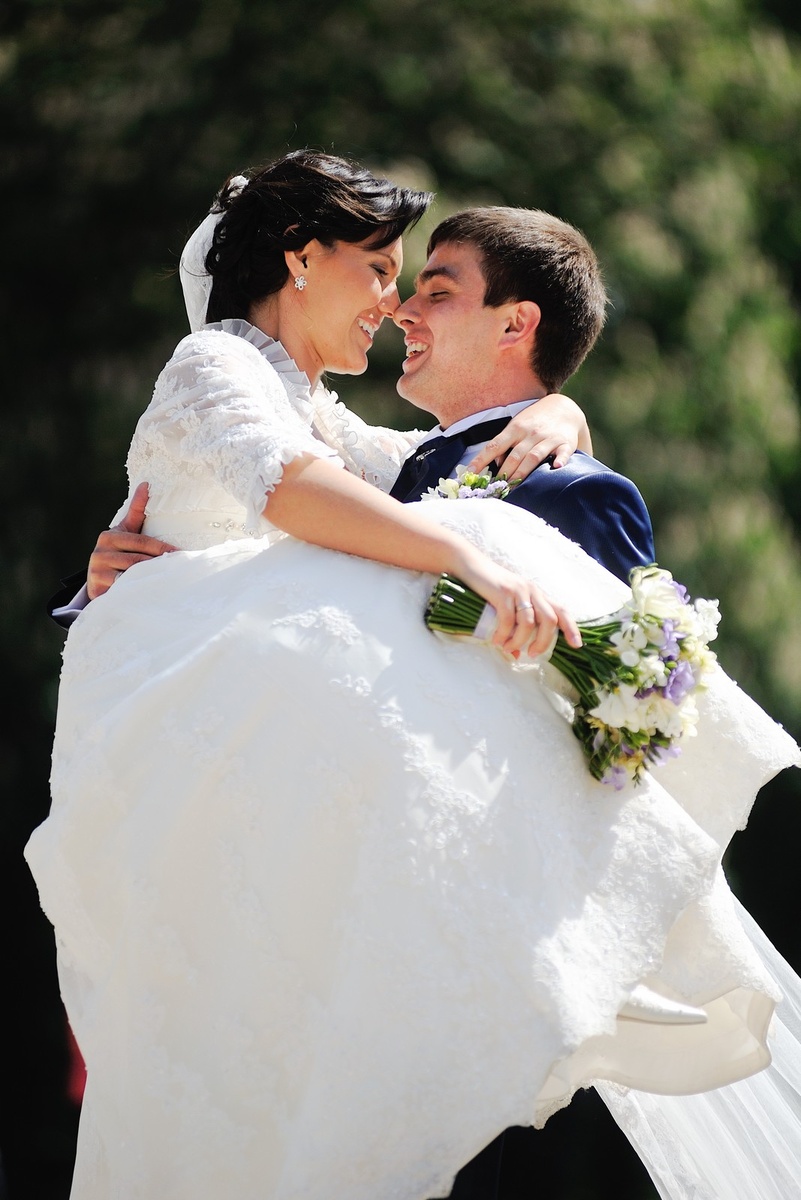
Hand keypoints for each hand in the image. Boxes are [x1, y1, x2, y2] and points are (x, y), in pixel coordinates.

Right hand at [86, 483, 176, 599]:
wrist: (97, 579)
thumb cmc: (118, 552)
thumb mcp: (126, 531)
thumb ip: (137, 511)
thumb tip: (146, 484)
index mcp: (109, 537)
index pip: (141, 542)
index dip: (162, 548)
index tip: (179, 554)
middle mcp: (99, 553)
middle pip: (138, 560)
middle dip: (159, 564)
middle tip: (179, 569)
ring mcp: (97, 572)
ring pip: (132, 576)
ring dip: (151, 579)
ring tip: (170, 581)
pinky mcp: (97, 589)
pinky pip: (123, 591)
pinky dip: (139, 591)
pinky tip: (153, 592)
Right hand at [456, 552, 581, 658]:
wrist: (470, 565)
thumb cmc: (489, 588)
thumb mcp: (506, 606)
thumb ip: (514, 628)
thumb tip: (516, 654)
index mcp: (538, 594)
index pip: (561, 610)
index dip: (571, 628)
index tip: (576, 645)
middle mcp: (533, 591)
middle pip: (549, 620)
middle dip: (543, 641)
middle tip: (532, 654)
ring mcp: (518, 590)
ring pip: (529, 622)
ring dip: (520, 641)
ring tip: (509, 648)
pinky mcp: (503, 592)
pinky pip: (508, 619)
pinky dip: (503, 634)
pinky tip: (497, 641)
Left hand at [466, 394, 592, 479]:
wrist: (563, 408)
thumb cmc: (534, 421)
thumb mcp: (516, 427)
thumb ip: (504, 445)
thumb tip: (494, 464)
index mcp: (515, 429)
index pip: (494, 445)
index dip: (481, 460)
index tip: (470, 473)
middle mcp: (530, 433)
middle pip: (514, 456)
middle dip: (504, 473)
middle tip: (494, 489)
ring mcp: (548, 438)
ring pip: (533, 457)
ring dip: (523, 472)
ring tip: (513, 487)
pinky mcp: (565, 443)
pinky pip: (563, 453)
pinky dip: (560, 460)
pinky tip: (556, 467)